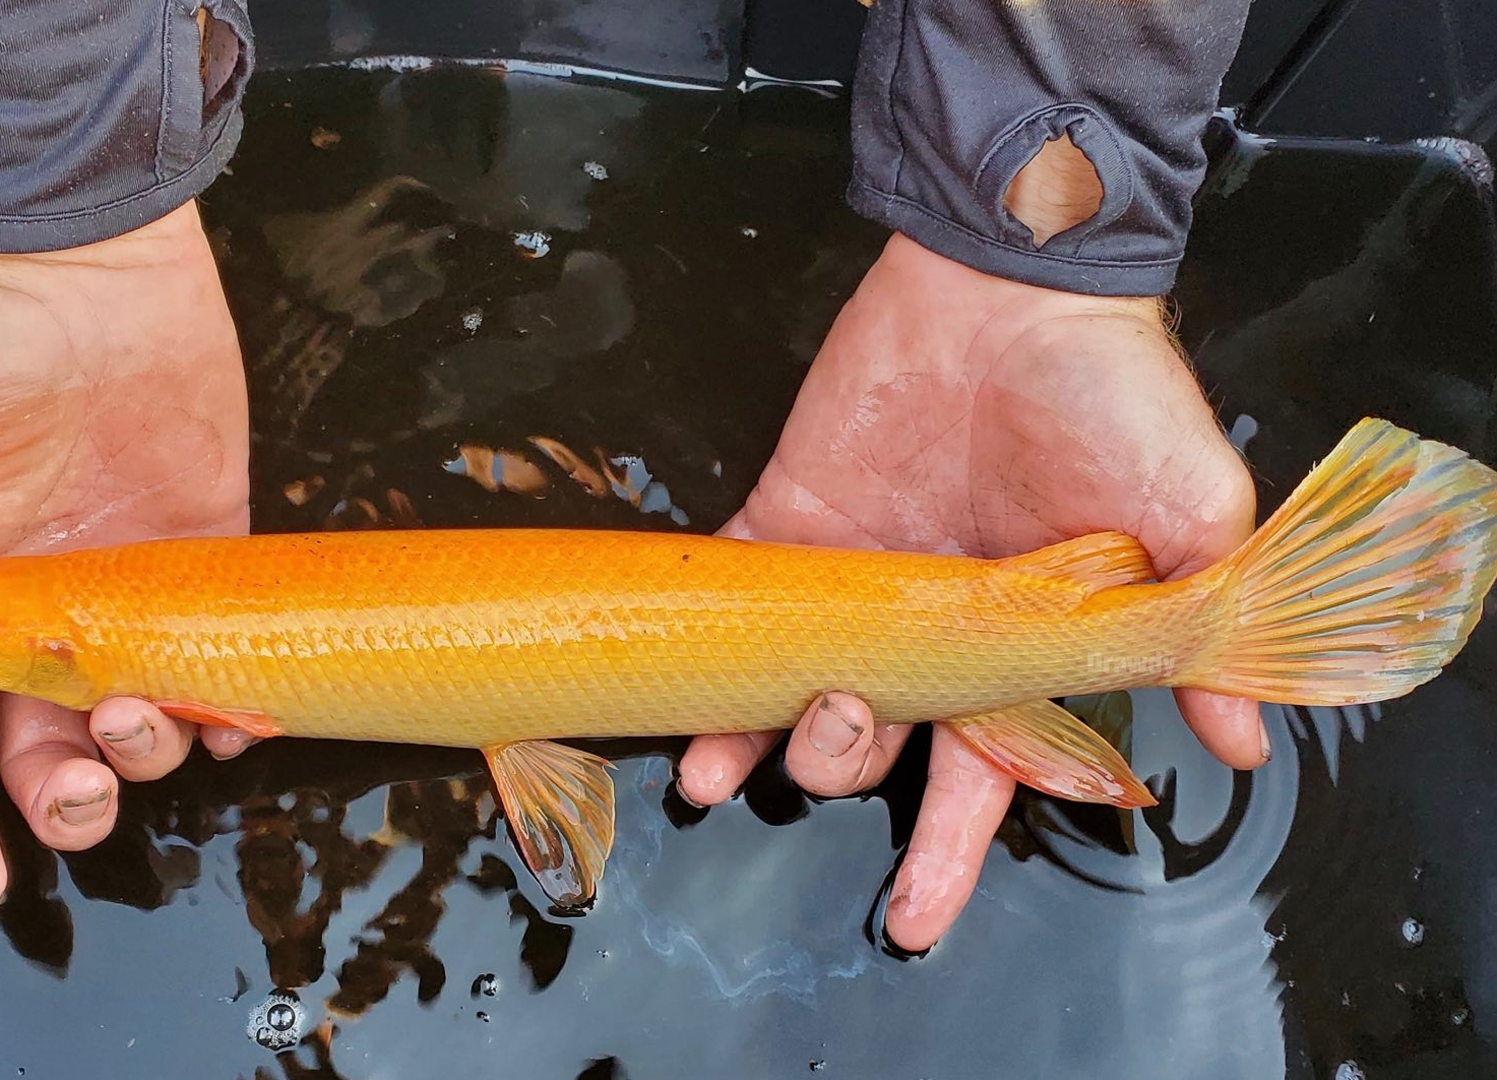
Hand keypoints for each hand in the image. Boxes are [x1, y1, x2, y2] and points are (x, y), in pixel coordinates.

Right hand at [0, 200, 252, 911]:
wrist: (71, 254)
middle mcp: (25, 611)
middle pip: (38, 751)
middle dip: (58, 800)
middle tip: (79, 795)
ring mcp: (114, 585)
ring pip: (130, 719)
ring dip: (143, 752)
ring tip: (145, 722)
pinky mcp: (196, 549)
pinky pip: (217, 653)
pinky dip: (231, 700)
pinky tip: (232, 714)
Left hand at [678, 234, 1261, 950]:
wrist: (1011, 279)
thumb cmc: (1111, 388)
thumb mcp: (1189, 510)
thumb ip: (1196, 628)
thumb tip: (1241, 743)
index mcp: (1021, 643)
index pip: (986, 772)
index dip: (952, 852)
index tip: (914, 917)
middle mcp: (931, 628)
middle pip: (881, 744)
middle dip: (848, 778)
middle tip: (840, 745)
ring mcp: (858, 580)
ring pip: (797, 690)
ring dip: (766, 738)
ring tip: (740, 760)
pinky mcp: (794, 523)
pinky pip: (739, 606)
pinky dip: (707, 658)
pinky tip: (687, 707)